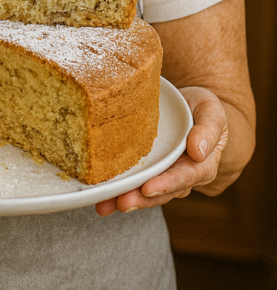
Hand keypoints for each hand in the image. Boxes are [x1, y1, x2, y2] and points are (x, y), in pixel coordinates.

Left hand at [95, 86, 227, 216]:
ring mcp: (163, 175)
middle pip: (161, 192)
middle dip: (141, 199)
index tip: (148, 188)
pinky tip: (100, 196)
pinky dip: (118, 190)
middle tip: (121, 203)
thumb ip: (209, 130)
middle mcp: (181, 176)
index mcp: (201, 165)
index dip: (167, 184)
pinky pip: (134, 182)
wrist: (190, 107)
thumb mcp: (211, 112)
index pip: (185, 177)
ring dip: (125, 199)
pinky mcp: (147, 170)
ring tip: (105, 205)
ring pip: (145, 192)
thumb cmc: (203, 109)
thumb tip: (198, 151)